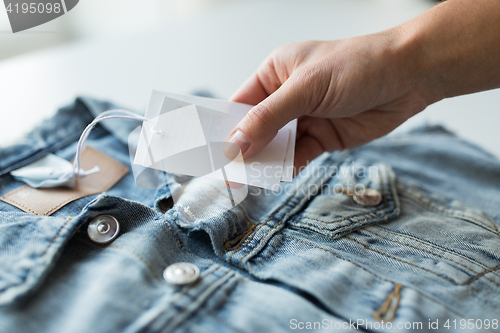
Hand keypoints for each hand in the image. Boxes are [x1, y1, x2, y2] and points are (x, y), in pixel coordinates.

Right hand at [227, 33, 429, 173]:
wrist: (410, 77)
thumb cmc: (358, 66)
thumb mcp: (306, 87)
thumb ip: (269, 117)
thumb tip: (235, 144)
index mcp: (275, 73)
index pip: (240, 103)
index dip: (226, 128)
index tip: (213, 153)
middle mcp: (286, 97)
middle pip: (255, 129)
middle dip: (245, 151)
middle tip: (231, 176)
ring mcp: (304, 119)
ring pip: (276, 146)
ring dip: (267, 162)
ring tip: (253, 180)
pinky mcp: (323, 138)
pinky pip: (298, 156)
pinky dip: (289, 167)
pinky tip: (281, 175)